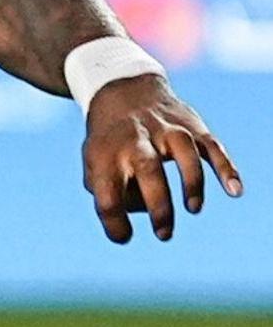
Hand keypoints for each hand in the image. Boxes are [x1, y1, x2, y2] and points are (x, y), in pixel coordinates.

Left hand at [83, 74, 242, 242]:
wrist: (122, 89)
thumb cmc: (109, 141)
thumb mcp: (92, 162)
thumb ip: (106, 191)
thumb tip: (135, 214)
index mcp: (104, 152)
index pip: (106, 192)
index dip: (114, 221)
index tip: (124, 237)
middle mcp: (134, 138)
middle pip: (147, 168)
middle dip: (158, 206)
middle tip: (163, 234)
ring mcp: (165, 128)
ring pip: (184, 152)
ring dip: (192, 183)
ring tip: (193, 210)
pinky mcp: (190, 125)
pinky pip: (211, 145)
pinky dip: (225, 167)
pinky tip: (235, 191)